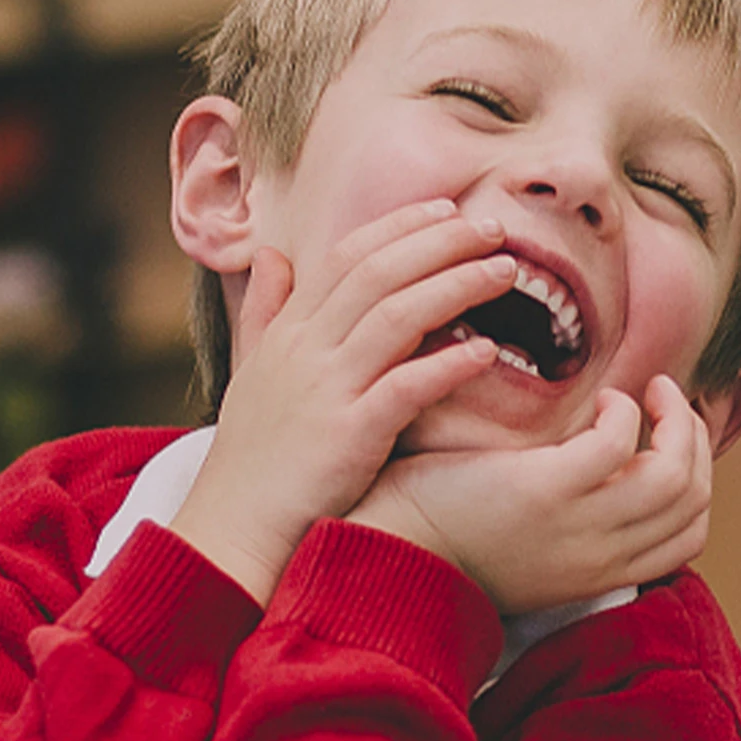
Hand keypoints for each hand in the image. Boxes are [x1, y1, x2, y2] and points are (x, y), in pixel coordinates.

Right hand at [168, 201, 514, 605]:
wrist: (234, 528)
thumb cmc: (251, 460)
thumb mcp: (248, 374)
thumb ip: (264, 313)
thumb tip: (270, 255)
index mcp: (286, 334)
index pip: (347, 257)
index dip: (400, 227)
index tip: (448, 212)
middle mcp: (304, 352)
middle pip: (379, 273)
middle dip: (442, 242)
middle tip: (494, 229)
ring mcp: (325, 392)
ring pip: (397, 316)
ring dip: (457, 285)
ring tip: (506, 273)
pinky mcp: (347, 437)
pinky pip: (405, 388)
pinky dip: (448, 364)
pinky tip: (486, 352)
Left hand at [346, 375, 711, 615]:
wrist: (387, 553)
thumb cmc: (443, 539)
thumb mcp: (525, 549)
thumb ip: (569, 526)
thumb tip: (600, 476)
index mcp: (593, 575)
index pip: (687, 541)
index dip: (698, 485)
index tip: (674, 443)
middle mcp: (596, 559)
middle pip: (693, 504)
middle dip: (695, 445)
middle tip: (670, 404)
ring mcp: (576, 528)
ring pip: (677, 476)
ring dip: (675, 422)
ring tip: (649, 392)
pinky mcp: (547, 491)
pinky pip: (620, 442)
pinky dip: (624, 412)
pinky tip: (599, 400)